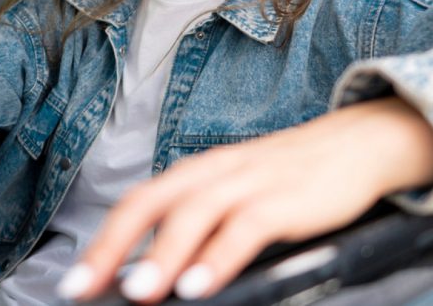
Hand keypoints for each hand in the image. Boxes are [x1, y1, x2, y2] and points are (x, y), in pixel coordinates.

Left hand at [60, 97, 432, 302]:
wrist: (359, 142)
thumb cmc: (290, 179)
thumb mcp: (238, 197)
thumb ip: (199, 229)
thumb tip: (156, 276)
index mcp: (197, 172)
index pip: (137, 204)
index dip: (103, 241)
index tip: (73, 283)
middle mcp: (215, 172)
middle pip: (151, 204)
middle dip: (112, 248)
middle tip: (81, 289)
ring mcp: (250, 181)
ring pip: (194, 214)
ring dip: (162, 255)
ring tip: (137, 294)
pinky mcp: (286, 198)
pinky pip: (246, 227)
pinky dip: (219, 257)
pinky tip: (200, 286)